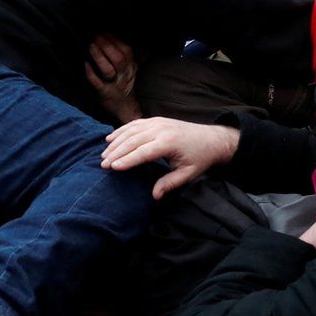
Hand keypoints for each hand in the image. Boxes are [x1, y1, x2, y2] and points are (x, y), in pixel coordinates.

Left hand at [84, 33, 139, 121]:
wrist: (125, 106)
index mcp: (131, 66)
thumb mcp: (131, 68)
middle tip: (96, 37)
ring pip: (108, 70)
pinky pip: (98, 84)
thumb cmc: (124, 83)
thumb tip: (124, 36)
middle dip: (107, 46)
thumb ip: (130, 53)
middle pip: (119, 59)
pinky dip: (91, 74)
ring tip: (91, 46)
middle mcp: (125, 75)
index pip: (126, 50)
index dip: (115, 40)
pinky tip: (85, 64)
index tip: (104, 33)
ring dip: (99, 57)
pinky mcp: (105, 93)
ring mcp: (115, 84)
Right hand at [102, 117, 240, 198]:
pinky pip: (134, 124)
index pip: (143, 152)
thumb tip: (154, 196)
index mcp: (169, 143)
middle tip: (103, 164)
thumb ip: (170, 183)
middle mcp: (161, 129)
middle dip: (116, 153)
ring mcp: (157, 122)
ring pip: (130, 131)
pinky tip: (110, 138)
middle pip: (132, 141)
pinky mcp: (156, 120)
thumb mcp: (189, 174)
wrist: (212, 138)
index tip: (113, 168)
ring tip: (104, 155)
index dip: (127, 160)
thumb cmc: (200, 158)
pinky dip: (120, 131)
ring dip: (115, 142)